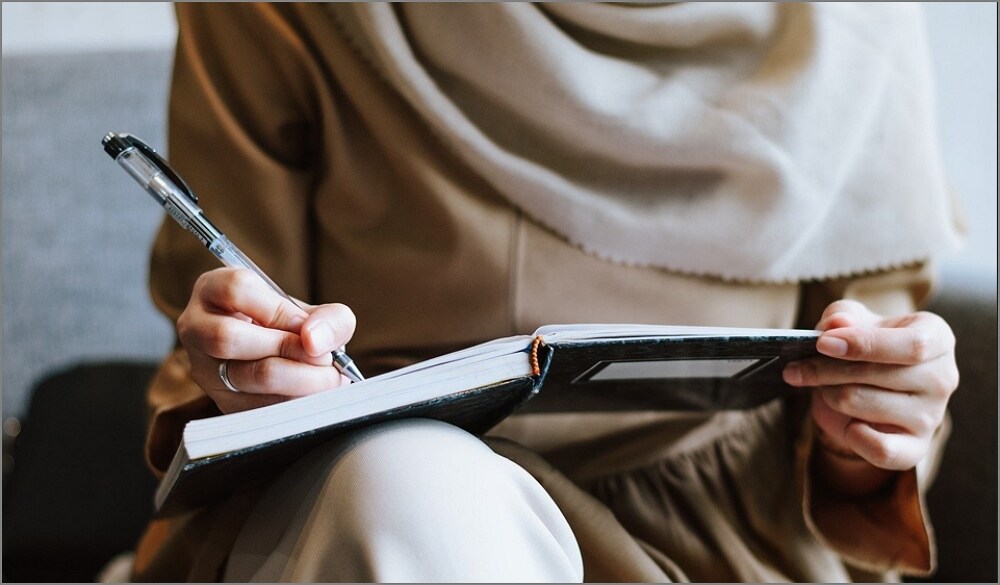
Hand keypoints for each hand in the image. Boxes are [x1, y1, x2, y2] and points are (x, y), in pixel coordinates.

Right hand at [177, 267, 356, 412]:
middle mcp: (197, 327)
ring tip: (327, 378)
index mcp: (214, 289)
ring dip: (297, 379)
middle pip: (228, 336)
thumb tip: (314, 340)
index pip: (236, 289)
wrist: (283, 361)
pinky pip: (256, 406)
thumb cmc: (293, 329)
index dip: (278, 310)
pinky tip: (312, 396)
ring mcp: (204, 369)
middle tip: (324, 359)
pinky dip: (292, 402)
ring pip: (243, 375)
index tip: (307, 327)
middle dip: (287, 348)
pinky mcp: (220, 402)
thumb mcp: (314, 313)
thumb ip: (329, 318)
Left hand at [783, 300, 957, 482]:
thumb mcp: (852, 321)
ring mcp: (931, 416)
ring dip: (829, 394)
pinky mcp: (915, 448)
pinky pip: (880, 450)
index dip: (863, 344)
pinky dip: (852, 436)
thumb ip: (842, 315)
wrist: (869, 389)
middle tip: (797, 368)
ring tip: (823, 387)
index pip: (911, 345)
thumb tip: (835, 325)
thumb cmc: (864, 347)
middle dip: (827, 370)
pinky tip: (846, 423)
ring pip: (863, 404)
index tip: (822, 343)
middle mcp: (942, 378)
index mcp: (936, 337)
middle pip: (878, 375)